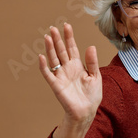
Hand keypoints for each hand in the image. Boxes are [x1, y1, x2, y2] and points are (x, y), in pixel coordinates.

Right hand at [38, 23, 101, 137]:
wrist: (87, 111)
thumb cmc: (92, 95)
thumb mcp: (95, 76)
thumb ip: (92, 62)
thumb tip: (91, 46)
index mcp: (78, 65)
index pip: (72, 48)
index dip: (69, 37)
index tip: (66, 25)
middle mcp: (67, 68)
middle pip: (61, 51)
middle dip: (57, 39)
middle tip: (53, 28)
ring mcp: (61, 76)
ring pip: (53, 59)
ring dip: (50, 48)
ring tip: (47, 37)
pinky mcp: (56, 85)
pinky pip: (48, 74)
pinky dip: (44, 66)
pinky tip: (42, 56)